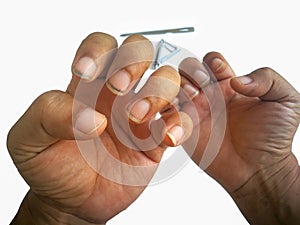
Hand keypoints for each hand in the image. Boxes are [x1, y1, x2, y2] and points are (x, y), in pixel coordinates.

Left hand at [7, 33, 191, 224]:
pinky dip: (179, 124)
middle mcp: (118, 95)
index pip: (101, 45)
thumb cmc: (52, 167)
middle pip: (140, 50)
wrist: (73, 202)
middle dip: (132, 61)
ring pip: (167, 79)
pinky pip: (180, 120)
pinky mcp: (156, 139)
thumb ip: (48, 114)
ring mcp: (140, 115)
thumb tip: (92, 117)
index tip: (84, 74)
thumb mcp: (29, 140)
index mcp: (87, 87)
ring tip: (136, 117)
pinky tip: (165, 138)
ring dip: (158, 91)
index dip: (98, 50)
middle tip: (117, 87)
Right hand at [179, 52, 299, 223]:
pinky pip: (168, 115)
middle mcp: (210, 96)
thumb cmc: (274, 137)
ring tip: (193, 98)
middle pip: (188, 69)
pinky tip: (182, 114)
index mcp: (229, 85)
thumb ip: (267, 79)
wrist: (260, 169)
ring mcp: (196, 112)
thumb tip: (237, 79)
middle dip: (191, 71)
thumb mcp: (286, 100)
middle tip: (202, 84)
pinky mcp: (185, 129)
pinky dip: (168, 112)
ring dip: (179, 88)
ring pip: (174, 88)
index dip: (213, 62)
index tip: (220, 72)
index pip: (212, 61)